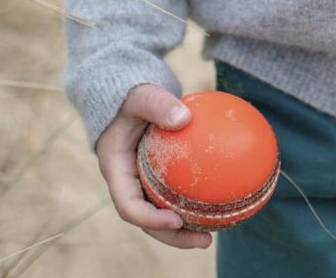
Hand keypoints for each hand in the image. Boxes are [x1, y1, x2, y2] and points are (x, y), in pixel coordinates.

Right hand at [95, 83, 212, 249]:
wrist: (126, 96)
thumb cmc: (131, 95)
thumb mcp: (141, 96)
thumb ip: (158, 104)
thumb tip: (184, 118)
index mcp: (116, 170)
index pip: (128, 205)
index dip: (150, 218)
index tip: (176, 219)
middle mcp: (128, 183)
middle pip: (148, 219)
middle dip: (174, 235)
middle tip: (204, 240)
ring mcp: (141, 182)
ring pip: (161, 212)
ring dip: (185, 227)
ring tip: (214, 233)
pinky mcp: (156, 177)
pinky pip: (173, 194)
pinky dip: (191, 202)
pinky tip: (218, 204)